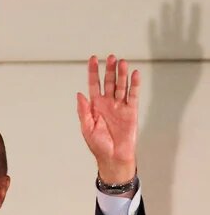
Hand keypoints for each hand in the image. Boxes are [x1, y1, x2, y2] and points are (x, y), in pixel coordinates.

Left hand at [76, 54, 139, 182]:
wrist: (113, 157)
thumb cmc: (98, 145)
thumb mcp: (86, 127)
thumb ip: (83, 111)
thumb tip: (79, 94)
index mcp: (95, 106)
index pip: (94, 84)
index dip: (93, 72)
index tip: (93, 59)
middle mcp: (108, 103)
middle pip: (109, 82)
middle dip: (109, 70)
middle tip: (111, 57)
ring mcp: (120, 106)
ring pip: (121, 86)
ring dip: (122, 74)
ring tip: (122, 62)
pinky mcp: (131, 111)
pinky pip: (133, 95)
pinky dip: (134, 85)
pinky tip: (135, 74)